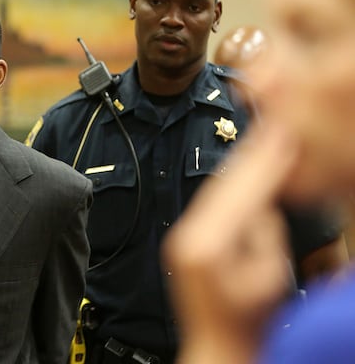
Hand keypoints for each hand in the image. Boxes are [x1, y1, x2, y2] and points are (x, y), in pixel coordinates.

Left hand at [163, 124, 298, 363]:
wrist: (217, 345)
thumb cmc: (246, 322)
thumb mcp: (267, 277)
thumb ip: (263, 234)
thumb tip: (261, 205)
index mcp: (207, 245)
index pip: (241, 192)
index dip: (265, 163)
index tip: (284, 136)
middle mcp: (189, 235)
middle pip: (224, 184)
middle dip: (252, 156)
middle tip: (276, 126)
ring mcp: (185, 237)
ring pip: (216, 191)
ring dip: (241, 166)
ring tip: (264, 141)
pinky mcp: (188, 241)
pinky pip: (212, 204)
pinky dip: (231, 185)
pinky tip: (246, 172)